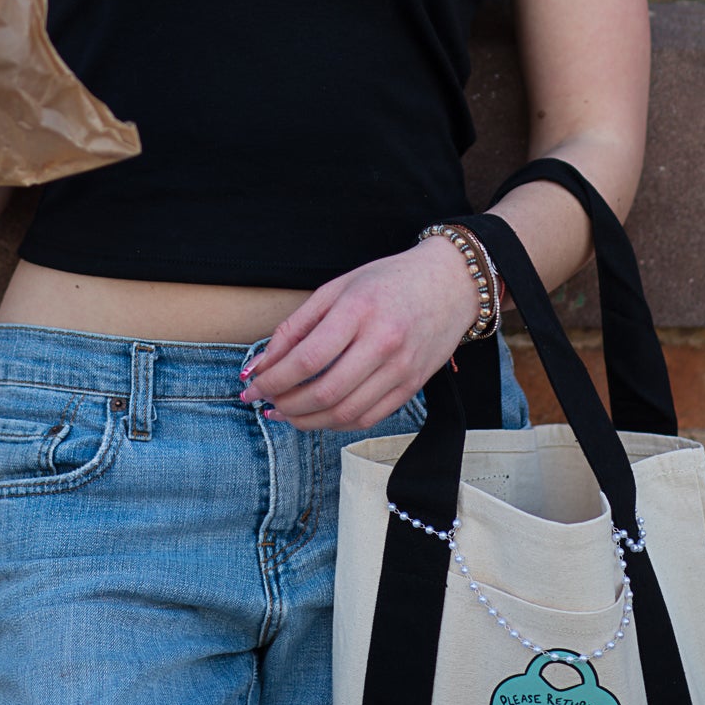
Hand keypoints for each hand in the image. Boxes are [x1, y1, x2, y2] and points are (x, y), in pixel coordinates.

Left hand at [239, 236, 480, 430]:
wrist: (452, 284)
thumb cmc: (389, 281)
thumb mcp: (337, 288)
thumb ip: (297, 326)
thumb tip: (263, 363)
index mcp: (359, 311)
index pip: (306, 359)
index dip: (273, 380)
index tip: (252, 385)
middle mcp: (383, 343)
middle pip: (324, 392)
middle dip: (285, 404)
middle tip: (265, 403)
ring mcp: (401, 369)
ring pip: (344, 413)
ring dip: (306, 420)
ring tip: (286, 413)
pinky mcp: (413, 386)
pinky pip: (368, 418)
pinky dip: (336, 423)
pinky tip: (318, 415)